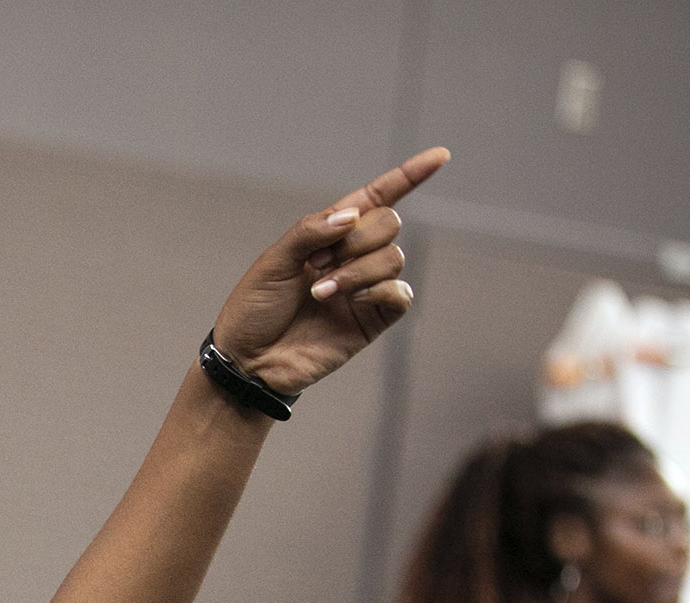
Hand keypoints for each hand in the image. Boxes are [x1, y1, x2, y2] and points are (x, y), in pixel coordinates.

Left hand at [209, 147, 448, 398]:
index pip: (377, 197)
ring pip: (393, 257)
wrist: (249, 360)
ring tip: (321, 292)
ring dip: (357, 270)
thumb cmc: (254, 308)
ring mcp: (365, 287)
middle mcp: (353, 256)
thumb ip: (311, 231)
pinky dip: (378, 289)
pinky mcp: (373, 318)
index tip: (441, 156)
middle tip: (318, 263)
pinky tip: (351, 299)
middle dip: (356, 239)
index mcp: (330, 233)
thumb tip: (353, 216)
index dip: (409, 176)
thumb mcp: (274, 261)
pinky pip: (400, 293)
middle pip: (389, 223)